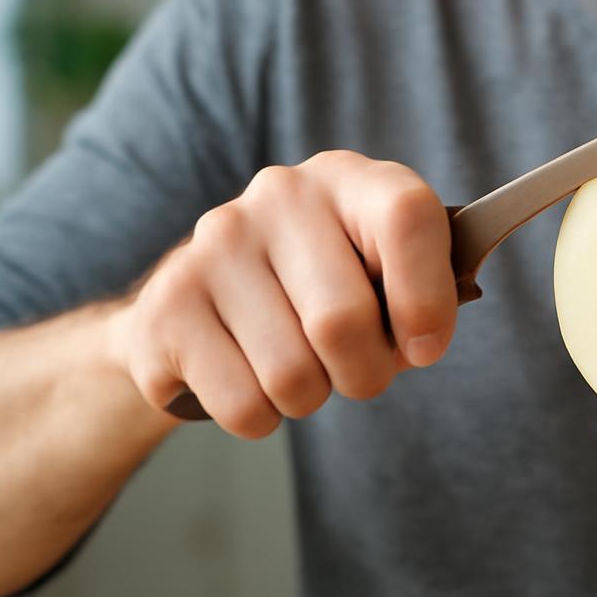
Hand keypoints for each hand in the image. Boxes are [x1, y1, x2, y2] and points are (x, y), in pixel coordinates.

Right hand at [108, 151, 457, 437]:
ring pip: (291, 375)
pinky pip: (243, 406)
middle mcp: (279, 195)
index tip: (426, 346)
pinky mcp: (168, 304)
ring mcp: (216, 244)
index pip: (407, 216)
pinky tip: (248, 378)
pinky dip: (260, 416)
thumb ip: (420, 297)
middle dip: (366, 373)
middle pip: (344, 320)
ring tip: (298, 368)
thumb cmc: (322, 293)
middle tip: (357, 370)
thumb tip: (421, 340)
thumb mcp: (382, 278)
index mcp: (348, 180)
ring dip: (310, 398)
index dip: (427, 296)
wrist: (203, 307)